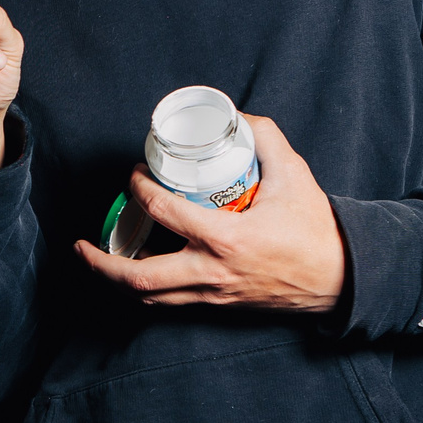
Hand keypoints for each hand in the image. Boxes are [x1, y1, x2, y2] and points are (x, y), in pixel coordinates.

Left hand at [74, 115, 345, 310]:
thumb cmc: (317, 231)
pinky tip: (135, 268)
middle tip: (79, 244)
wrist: (343, 280)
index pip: (164, 212)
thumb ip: (266, 138)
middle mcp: (212, 273)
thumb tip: (239, 116)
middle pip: (139, 279)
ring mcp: (213, 295)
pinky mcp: (218, 306)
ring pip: (150, 299)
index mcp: (226, 239)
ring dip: (117, 280)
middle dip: (100, 263)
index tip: (134, 174)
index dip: (139, 189)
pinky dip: (145, 290)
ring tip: (98, 258)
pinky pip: (169, 304)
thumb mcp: (295, 175)